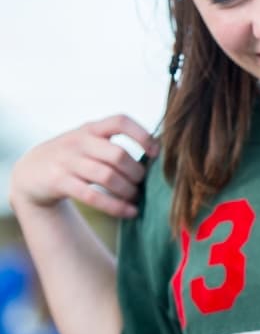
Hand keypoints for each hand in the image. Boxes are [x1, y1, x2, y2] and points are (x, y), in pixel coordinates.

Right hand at [9, 116, 158, 218]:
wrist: (28, 172)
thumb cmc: (72, 157)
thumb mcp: (88, 142)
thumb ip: (112, 144)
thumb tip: (158, 156)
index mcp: (91, 128)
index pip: (120, 121)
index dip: (142, 135)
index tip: (155, 152)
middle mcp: (79, 142)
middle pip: (118, 155)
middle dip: (136, 172)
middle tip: (143, 183)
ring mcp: (67, 161)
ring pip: (106, 176)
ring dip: (127, 190)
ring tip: (135, 198)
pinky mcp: (59, 182)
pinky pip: (92, 196)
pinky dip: (115, 206)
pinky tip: (129, 212)